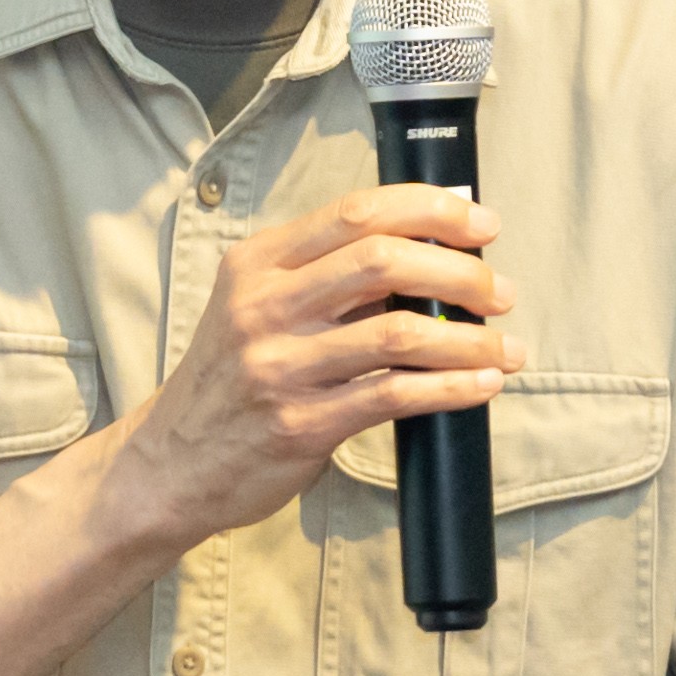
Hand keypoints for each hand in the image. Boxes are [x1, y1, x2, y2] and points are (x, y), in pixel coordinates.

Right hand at [111, 182, 513, 547]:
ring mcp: (281, 366)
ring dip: (468, 338)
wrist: (169, 465)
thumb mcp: (256, 308)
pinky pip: (393, 396)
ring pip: (398, 333)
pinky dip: (450, 388)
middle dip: (460, 273)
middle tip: (500, 292)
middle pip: (383, 261)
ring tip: (506, 347)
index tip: (480, 224)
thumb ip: (325, 278)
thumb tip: (427, 251)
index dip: (430, 210)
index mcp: (258, 263)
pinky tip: (481, 385)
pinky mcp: (300, 423)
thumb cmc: (228, 382)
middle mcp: (265, 306)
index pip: (356, 212)